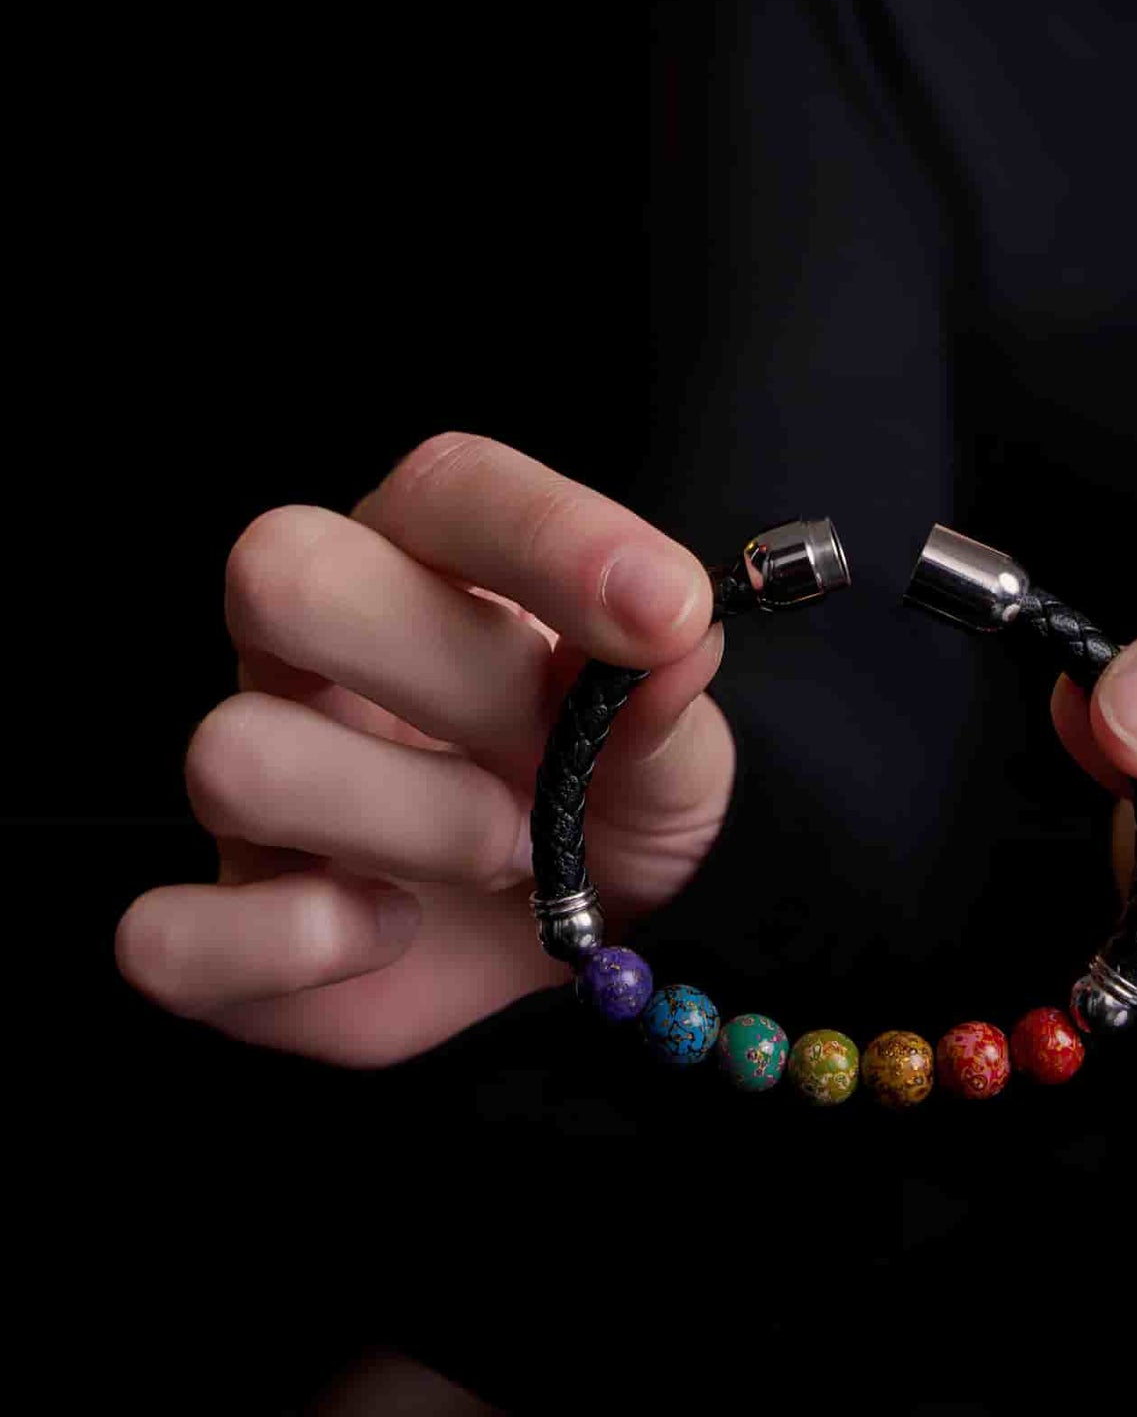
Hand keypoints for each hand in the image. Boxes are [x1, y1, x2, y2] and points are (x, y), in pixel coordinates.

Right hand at [114, 434, 729, 1066]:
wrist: (587, 944)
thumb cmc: (612, 799)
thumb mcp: (673, 744)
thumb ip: (664, 689)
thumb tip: (671, 636)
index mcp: (425, 565)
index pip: (447, 487)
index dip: (547, 534)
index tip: (663, 609)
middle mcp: (314, 652)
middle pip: (279, 569)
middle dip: (440, 668)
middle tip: (551, 757)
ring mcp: (256, 779)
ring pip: (236, 755)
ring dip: (406, 821)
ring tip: (508, 856)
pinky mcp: (219, 924)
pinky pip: (166, 932)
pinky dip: (293, 944)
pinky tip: (391, 930)